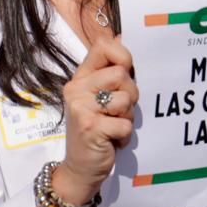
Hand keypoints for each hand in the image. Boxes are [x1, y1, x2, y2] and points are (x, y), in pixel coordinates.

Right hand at [56, 36, 137, 203]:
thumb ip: (108, 71)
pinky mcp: (91, 128)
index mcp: (79, 78)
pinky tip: (113, 141)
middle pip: (121, 74)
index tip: (126, 72)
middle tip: (120, 111)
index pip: (103, 47)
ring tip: (114, 126)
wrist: (80, 169)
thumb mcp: (99, 98)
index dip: (122, 55)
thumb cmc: (96, 130)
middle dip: (130, 94)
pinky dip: (125, 135)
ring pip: (125, 99)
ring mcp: (81, 108)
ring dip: (128, 117)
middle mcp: (76, 90)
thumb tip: (120, 36)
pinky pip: (125, 123)